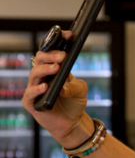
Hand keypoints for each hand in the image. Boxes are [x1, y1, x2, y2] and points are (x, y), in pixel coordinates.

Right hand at [23, 31, 92, 147]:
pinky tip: (45, 87)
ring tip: (56, 68)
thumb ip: (74, 85)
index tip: (68, 36)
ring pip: (34, 74)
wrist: (72, 122)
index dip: (57, 43)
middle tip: (62, 56)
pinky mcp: (31, 102)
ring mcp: (35, 88)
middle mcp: (42, 77)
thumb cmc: (74, 103)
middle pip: (40, 60)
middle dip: (51, 55)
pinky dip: (36, 89)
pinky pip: (29, 94)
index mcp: (53, 69)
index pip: (51, 52)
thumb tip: (62, 86)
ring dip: (45, 70)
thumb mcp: (80, 90)